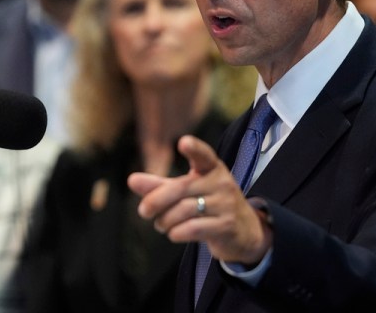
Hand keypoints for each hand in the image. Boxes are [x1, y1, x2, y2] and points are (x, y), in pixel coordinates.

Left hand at [128, 135, 272, 264]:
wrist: (244, 231)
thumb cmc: (210, 204)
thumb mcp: (188, 191)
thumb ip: (160, 186)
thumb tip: (131, 180)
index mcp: (212, 168)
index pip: (204, 155)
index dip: (194, 148)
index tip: (183, 142)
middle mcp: (222, 182)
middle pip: (181, 188)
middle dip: (156, 201)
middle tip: (143, 211)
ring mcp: (226, 204)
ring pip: (184, 210)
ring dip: (165, 220)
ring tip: (160, 225)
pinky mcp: (226, 225)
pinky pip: (193, 228)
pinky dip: (176, 233)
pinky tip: (173, 233)